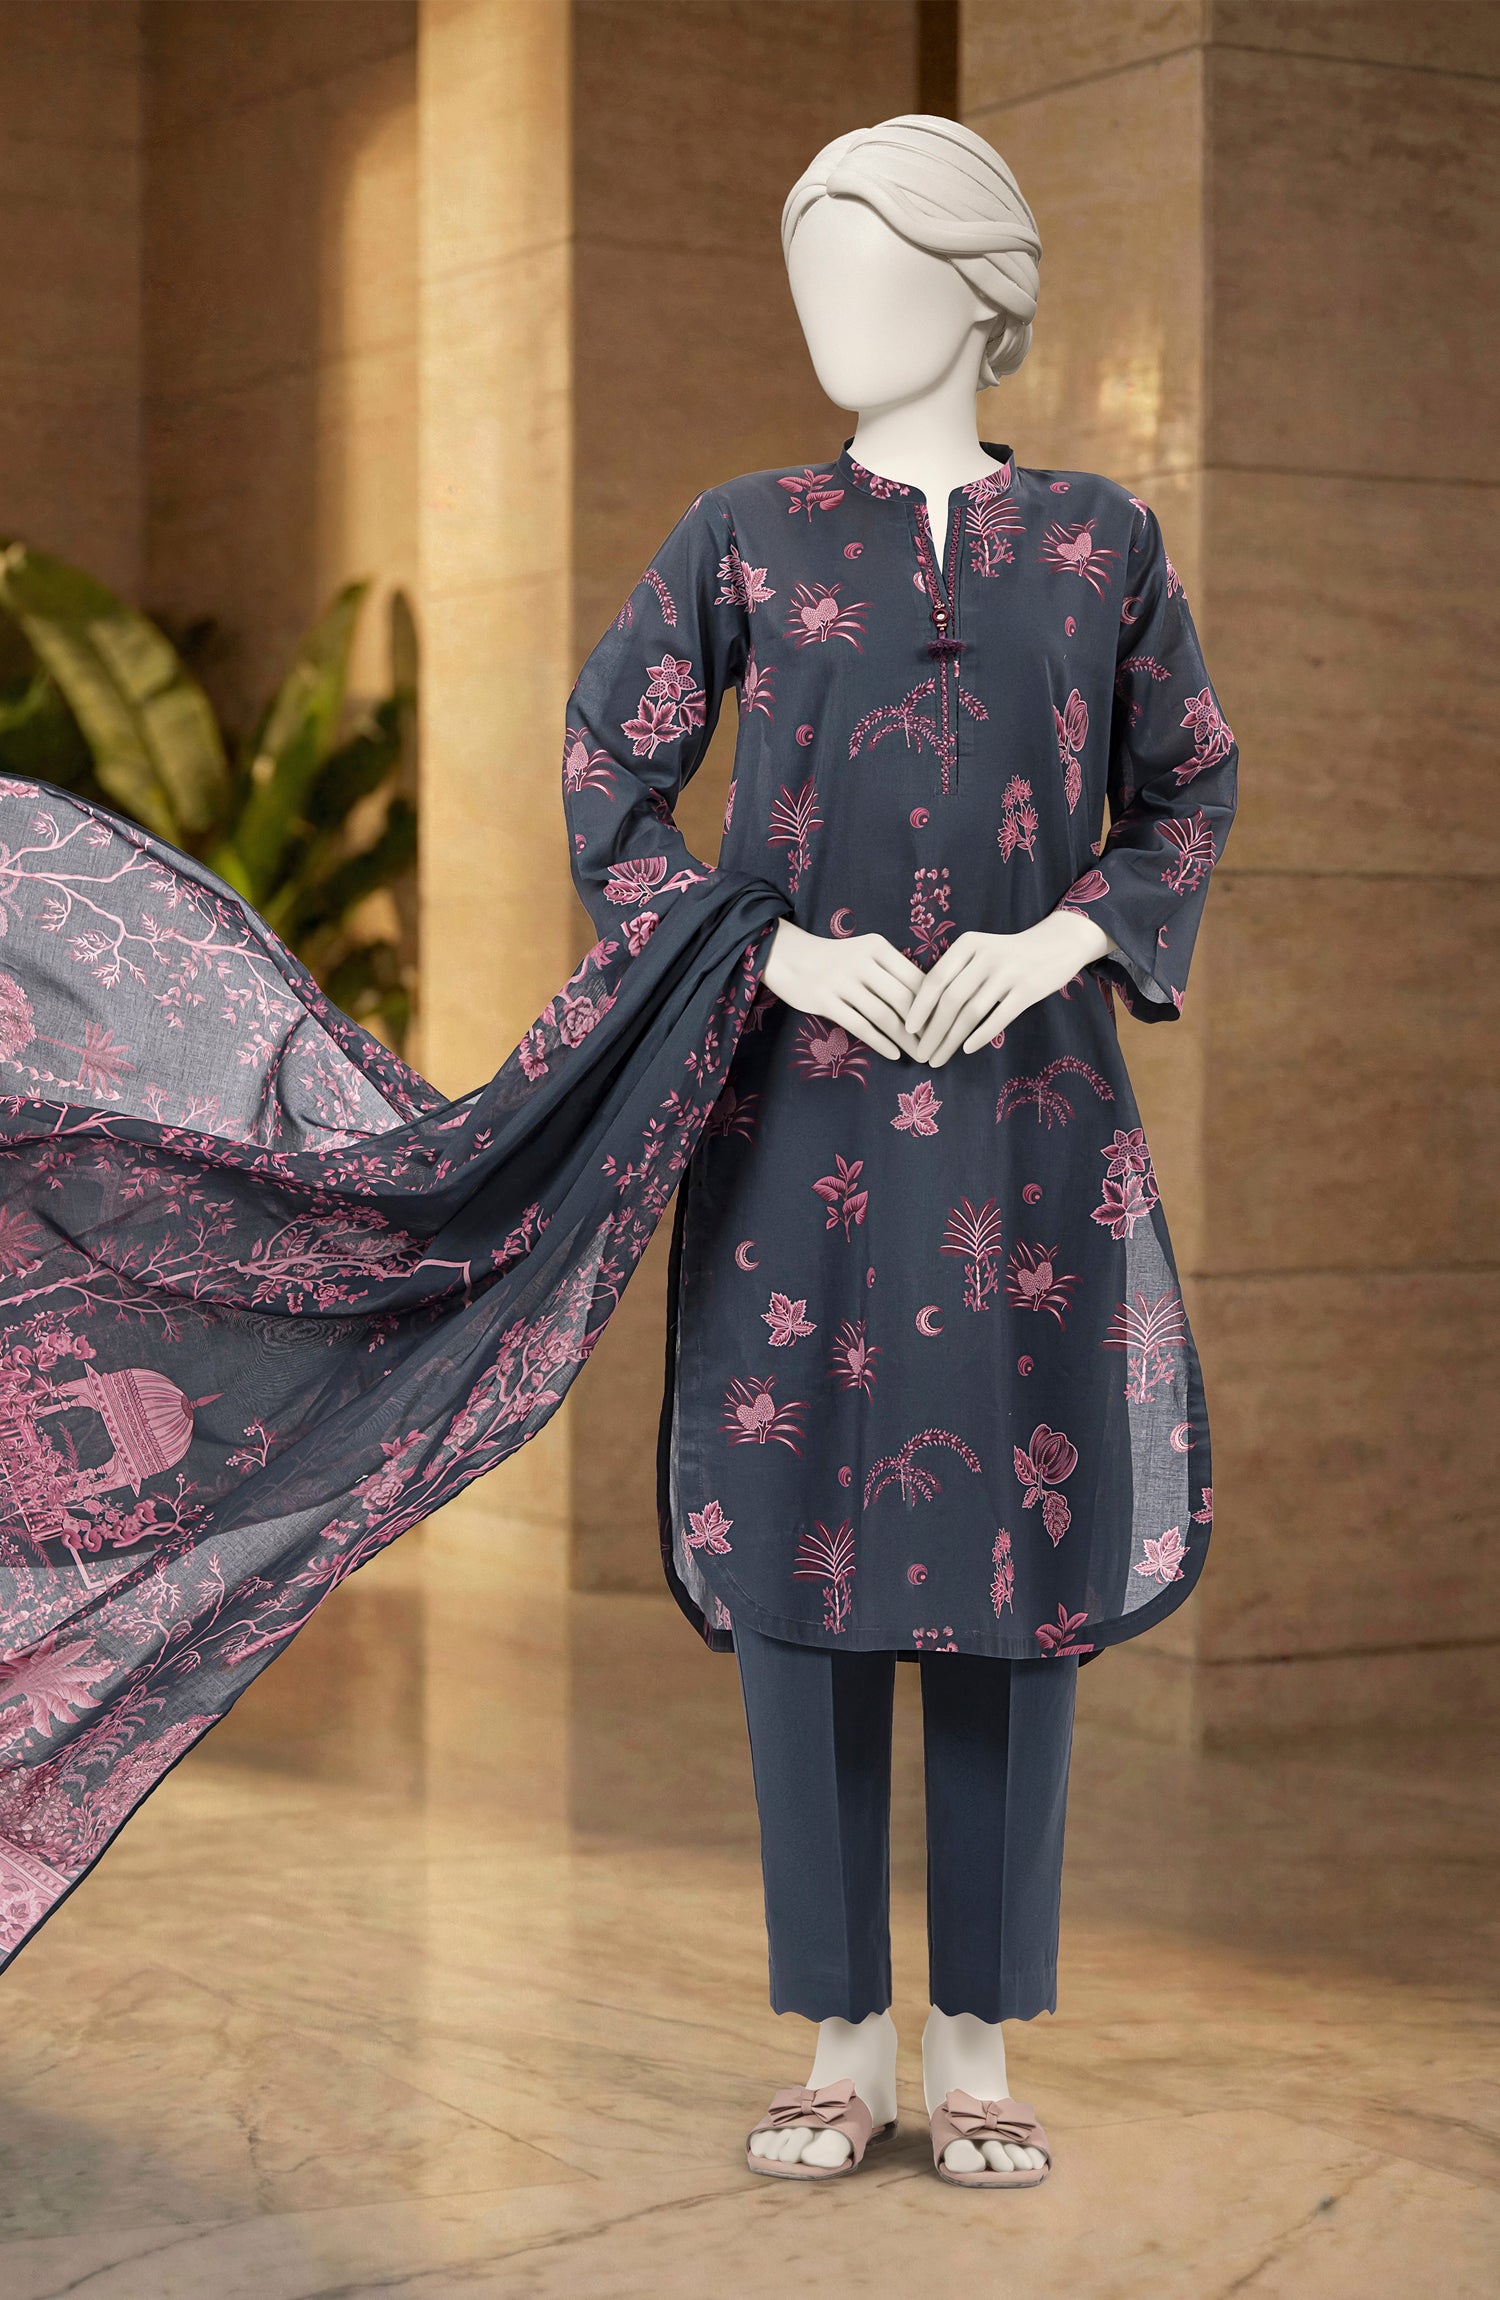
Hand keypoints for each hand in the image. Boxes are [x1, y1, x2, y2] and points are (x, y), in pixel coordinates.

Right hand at [761, 920, 923, 1060]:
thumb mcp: (865, 954)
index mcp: (878, 947)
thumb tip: (928, 1003)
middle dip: (924, 1027)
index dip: (934, 1004)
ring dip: (905, 1039)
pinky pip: (859, 1026)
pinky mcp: (825, 1000)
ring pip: (884, 1015)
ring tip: (918, 1054)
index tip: (945, 1024)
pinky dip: (880, 1043)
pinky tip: (893, 1054)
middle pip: (904, 998)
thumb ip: (891, 972)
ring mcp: (842, 981)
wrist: (787, 956)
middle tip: (935, 1045)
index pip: (916, 978)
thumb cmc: (835, 960)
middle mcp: (862, 961)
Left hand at [906, 913, 1112, 1065]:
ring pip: (972, 1012)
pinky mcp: (1029, 989)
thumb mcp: (979, 951)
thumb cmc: (1008, 955)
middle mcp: (986, 956)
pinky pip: (999, 1017)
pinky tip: (967, 1049)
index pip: (936, 978)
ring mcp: (1009, 972)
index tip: (908, 1029)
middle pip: (951, 999)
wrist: (1058, 943)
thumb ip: (956, 973)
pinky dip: (981, 1036)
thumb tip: (924, 1013)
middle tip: (921, 1053)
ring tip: (939, 1058)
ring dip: (951, 1040)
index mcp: (968, 944)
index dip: (919, 1006)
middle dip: (932, 1031)